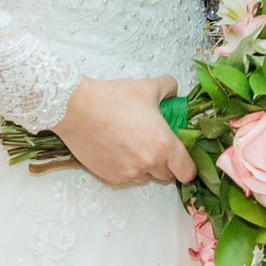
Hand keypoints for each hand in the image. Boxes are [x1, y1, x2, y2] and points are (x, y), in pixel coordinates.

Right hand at [52, 75, 195, 187]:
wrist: (77, 109)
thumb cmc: (114, 98)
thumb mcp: (148, 87)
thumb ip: (169, 88)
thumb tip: (174, 93)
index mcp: (163, 145)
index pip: (186, 171)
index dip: (187, 166)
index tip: (182, 159)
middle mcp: (148, 164)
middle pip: (166, 175)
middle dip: (164, 162)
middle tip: (154, 143)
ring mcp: (128, 173)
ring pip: (145, 176)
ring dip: (145, 166)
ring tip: (133, 143)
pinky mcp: (110, 177)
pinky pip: (127, 177)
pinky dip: (126, 167)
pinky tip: (118, 148)